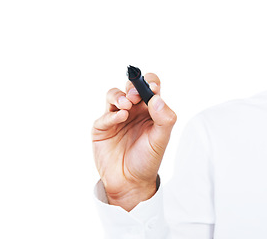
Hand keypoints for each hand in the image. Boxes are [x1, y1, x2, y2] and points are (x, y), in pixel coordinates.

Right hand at [92, 73, 176, 210]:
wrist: (130, 183)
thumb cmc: (147, 160)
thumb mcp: (161, 140)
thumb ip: (164, 118)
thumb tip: (157, 98)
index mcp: (150, 110)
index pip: (150, 87)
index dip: (150, 82)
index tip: (153, 88)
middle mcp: (133, 110)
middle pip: (130, 87)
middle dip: (133, 87)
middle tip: (136, 95)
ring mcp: (116, 117)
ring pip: (114, 95)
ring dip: (119, 96)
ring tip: (126, 105)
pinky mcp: (102, 127)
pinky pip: (105, 115)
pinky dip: (113, 114)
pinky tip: (121, 117)